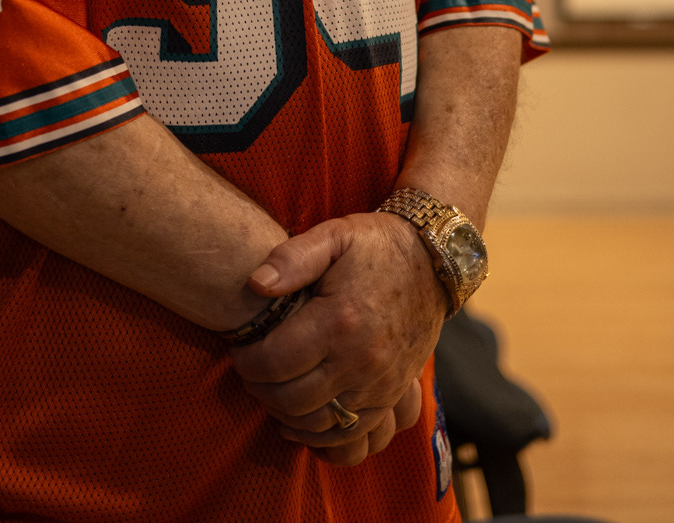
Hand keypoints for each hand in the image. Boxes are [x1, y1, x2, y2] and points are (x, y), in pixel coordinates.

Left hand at [230, 212, 446, 465]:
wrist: (434, 262)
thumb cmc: (375, 245)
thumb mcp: (334, 236)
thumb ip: (292, 258)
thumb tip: (255, 284)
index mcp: (339, 321)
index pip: (275, 362)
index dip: (246, 361)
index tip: (239, 348)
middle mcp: (361, 361)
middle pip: (292, 401)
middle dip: (260, 390)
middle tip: (250, 370)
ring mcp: (380, 385)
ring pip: (319, 426)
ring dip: (286, 416)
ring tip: (271, 389)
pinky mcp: (392, 397)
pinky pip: (354, 438)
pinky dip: (323, 438)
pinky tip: (303, 422)